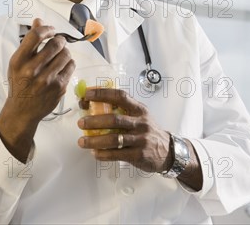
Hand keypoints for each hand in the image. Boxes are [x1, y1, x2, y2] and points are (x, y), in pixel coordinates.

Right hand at [0, 18, 74, 161]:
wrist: (22, 110)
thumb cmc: (20, 82)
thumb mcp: (18, 61)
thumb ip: (29, 41)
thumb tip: (39, 20)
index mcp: (18, 61)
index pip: (35, 36)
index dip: (46, 28)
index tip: (50, 30)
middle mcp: (32, 70)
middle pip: (55, 43)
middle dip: (59, 40)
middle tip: (58, 42)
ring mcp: (47, 80)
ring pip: (66, 54)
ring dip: (64, 51)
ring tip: (59, 55)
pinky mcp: (59, 87)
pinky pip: (71, 65)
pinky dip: (68, 63)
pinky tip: (61, 66)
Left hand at [77, 88, 202, 189]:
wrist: (168, 151)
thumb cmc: (147, 131)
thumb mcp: (139, 116)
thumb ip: (121, 110)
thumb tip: (92, 105)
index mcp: (138, 109)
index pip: (120, 96)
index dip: (102, 94)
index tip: (87, 95)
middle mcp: (140, 123)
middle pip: (114, 119)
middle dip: (94, 121)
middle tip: (81, 123)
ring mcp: (140, 139)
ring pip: (114, 139)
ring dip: (95, 140)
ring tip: (82, 141)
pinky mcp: (139, 155)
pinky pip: (118, 154)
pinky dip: (104, 154)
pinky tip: (95, 153)